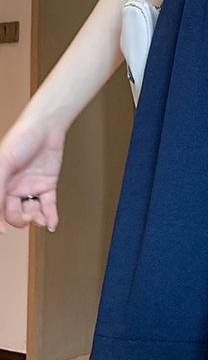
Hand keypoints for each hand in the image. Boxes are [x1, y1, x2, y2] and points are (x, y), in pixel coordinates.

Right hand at [0, 116, 65, 231]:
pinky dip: (50, 216)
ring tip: (41, 221)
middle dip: (20, 219)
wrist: (46, 128)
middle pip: (14, 212)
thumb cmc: (20, 139)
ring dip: (36, 219)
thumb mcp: (3, 165)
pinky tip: (51, 224)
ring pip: (31, 211)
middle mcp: (13, 187)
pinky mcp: (47, 185)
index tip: (3, 231)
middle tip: (28, 218)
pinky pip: (48, 205)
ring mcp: (31, 187)